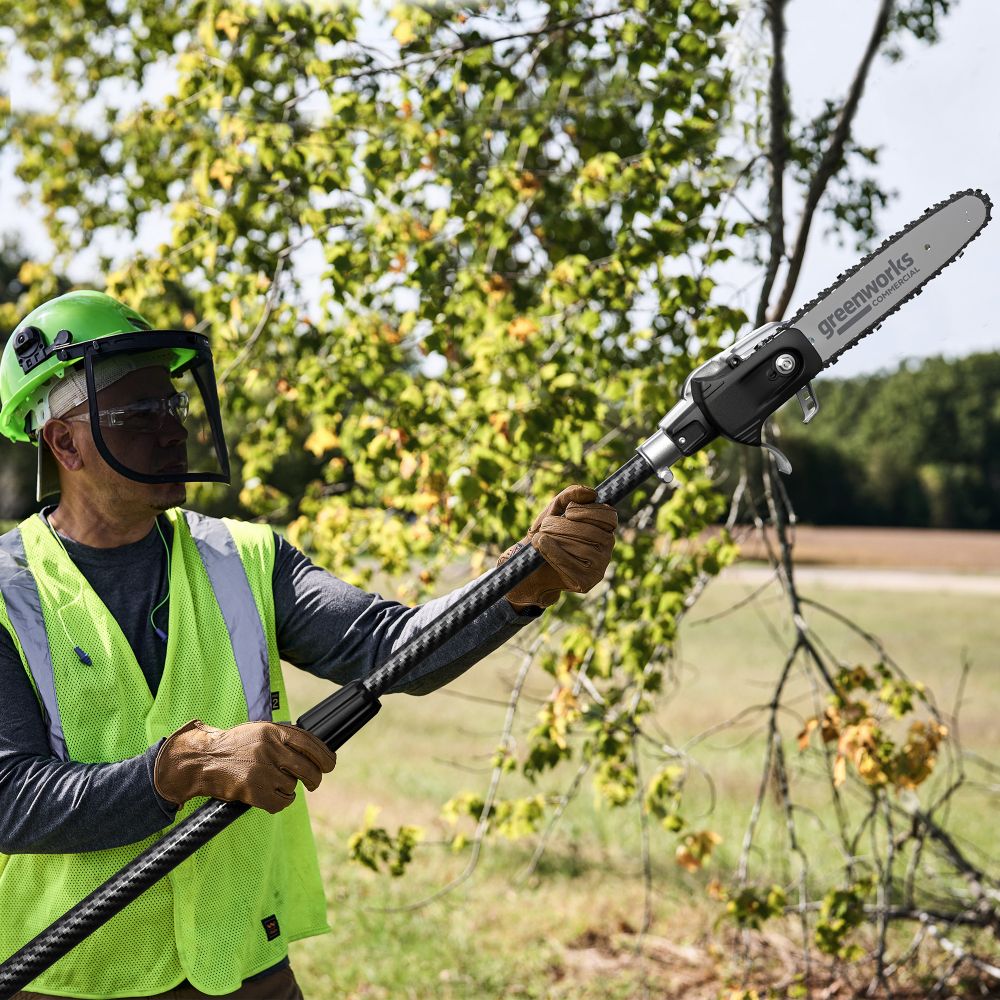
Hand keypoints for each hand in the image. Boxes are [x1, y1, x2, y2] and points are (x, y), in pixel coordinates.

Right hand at [154, 719, 337, 813]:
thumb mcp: (259, 732)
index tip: (330, 764)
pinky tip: (271, 797)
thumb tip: (313, 751)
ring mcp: (262, 770)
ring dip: (288, 789)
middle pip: (307, 768)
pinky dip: (280, 802)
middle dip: (314, 779)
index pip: (309, 743)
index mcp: (273, 731)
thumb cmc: (233, 746)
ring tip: (273, 783)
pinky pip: (281, 802)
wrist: (202, 760)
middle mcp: (270, 749)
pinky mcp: (254, 790)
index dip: (324, 755)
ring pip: (292, 786)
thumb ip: (283, 738)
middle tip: (314, 783)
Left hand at [498, 484, 617, 610]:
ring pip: (582, 548)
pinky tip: (542, 547)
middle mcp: (607, 551)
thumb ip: (570, 496)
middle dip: (564, 525)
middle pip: (593, 532)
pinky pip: (572, 565)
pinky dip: (553, 552)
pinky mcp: (586, 583)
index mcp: (604, 531)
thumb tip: (591, 493)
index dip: (588, 512)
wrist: (528, 565)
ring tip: (540, 538)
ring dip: (555, 538)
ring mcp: (599, 569)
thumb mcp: (554, 511)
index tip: (568, 512)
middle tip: (546, 526)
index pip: (609, 517)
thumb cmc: (545, 535)